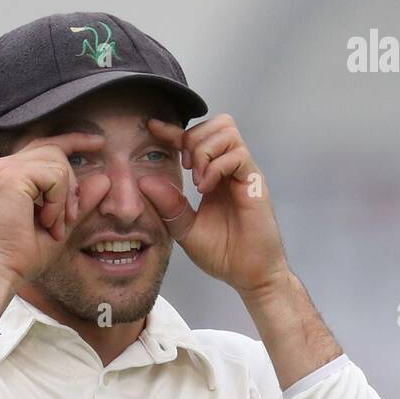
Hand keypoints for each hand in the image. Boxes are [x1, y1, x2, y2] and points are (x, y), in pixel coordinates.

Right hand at [0, 132, 104, 282]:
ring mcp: (4, 168)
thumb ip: (78, 201)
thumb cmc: (22, 254)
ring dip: (64, 199)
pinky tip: (46, 220)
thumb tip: (103, 180)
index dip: (74, 141)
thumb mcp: (59, 223)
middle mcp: (2, 166)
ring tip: (53, 225)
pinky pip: (54, 176)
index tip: (99, 142)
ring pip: (57, 163)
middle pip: (54, 151)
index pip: (45, 145)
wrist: (4, 270)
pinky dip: (58, 201)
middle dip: (71, 184)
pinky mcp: (11, 176)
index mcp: (8, 173)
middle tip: (69, 218)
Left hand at [137, 115, 288, 299]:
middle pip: (217, 123)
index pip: (196, 140)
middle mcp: (231, 169)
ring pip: (227, 132)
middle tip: (185, 168)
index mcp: (214, 176)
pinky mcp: (254, 182)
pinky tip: (207, 188)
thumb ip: (168, 206)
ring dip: (204, 151)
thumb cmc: (224, 254)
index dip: (174, 131)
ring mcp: (244, 173)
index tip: (152, 128)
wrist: (250, 275)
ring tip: (197, 182)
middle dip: (194, 139)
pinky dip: (216, 167)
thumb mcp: (185, 229)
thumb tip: (145, 181)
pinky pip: (237, 154)